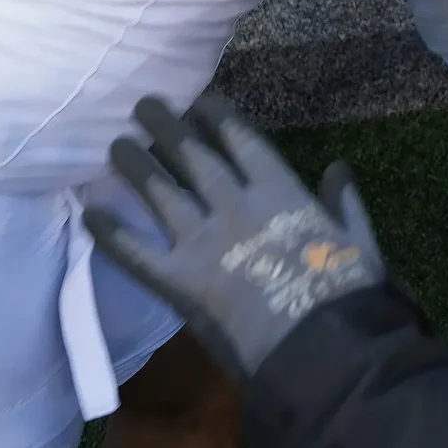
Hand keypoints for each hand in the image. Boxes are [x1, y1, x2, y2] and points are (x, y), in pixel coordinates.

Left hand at [86, 94, 385, 381]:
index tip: (199, 101)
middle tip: (143, 105)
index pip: (240, 140)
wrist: (319, 347)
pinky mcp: (179, 280)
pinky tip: (89, 214)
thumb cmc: (346, 294)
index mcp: (279, 191)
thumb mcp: (358, 240)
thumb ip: (344, 203)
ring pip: (160, 193)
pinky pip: (136, 252)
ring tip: (115, 145)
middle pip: (192, 155)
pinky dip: (111, 233)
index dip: (217, 117)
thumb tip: (338, 169)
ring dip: (136, 167)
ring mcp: (202, 241)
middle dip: (167, 127)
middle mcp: (233, 204)